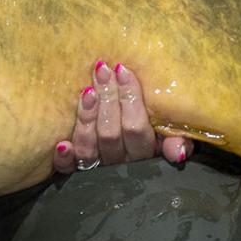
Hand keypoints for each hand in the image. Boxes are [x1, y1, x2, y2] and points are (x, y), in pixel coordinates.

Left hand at [51, 59, 191, 172]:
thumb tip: (177, 151)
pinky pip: (68, 168)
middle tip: (102, 70)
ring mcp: (96, 168)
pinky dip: (64, 157)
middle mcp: (120, 164)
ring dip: (87, 118)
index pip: (136, 129)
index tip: (123, 70)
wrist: (137, 166)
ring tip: (87, 91)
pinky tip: (61, 143)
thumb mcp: (172, 136)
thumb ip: (178, 140)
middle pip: (110, 134)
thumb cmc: (155, 134)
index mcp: (145, 155)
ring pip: (89, 147)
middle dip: (107, 98)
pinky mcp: (75, 171)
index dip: (130, 99)